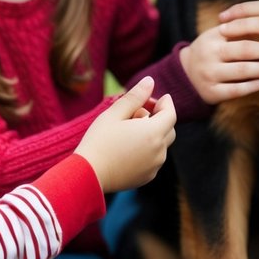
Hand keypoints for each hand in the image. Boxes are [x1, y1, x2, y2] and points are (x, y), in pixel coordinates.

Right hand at [74, 76, 175, 191]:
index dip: (164, 103)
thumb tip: (150, 81)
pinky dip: (148, 149)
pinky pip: (154, 159)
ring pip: (162, 144)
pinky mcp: (147, 177)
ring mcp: (154, 166)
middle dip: (158, 118)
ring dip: (153, 134)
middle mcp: (159, 151)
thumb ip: (135, 96)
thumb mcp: (115, 113)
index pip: (171, 113)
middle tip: (138, 112)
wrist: (87, 175)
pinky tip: (128, 147)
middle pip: (169, 129)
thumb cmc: (99, 141)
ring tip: (129, 131)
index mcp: (153, 133)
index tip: (152, 98)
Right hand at [179, 24, 258, 103]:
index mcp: (212, 36)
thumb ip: (239, 25)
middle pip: (245, 50)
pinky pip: (236, 90)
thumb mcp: (219, 34)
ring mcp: (209, 74)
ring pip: (243, 71)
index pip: (242, 29)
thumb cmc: (212, 51)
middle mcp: (208, 54)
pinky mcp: (211, 93)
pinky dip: (254, 86)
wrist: (186, 76)